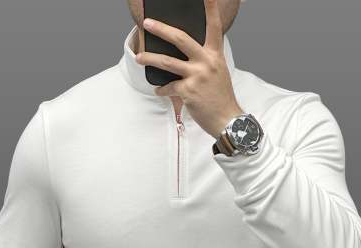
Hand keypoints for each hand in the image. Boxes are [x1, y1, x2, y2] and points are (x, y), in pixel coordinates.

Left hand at [136, 0, 243, 137]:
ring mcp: (197, 76)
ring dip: (149, 58)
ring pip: (167, 62)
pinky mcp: (188, 91)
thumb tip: (184, 54)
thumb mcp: (218, 72)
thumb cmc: (220, 96)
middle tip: (147, 23)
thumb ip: (205, 59)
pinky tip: (158, 91)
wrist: (226, 119)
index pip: (214, 26)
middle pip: (180, 39)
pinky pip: (168, 87)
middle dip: (161, 29)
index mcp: (215, 54)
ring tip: (139, 57)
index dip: (210, 8)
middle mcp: (206, 61)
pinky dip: (161, 90)